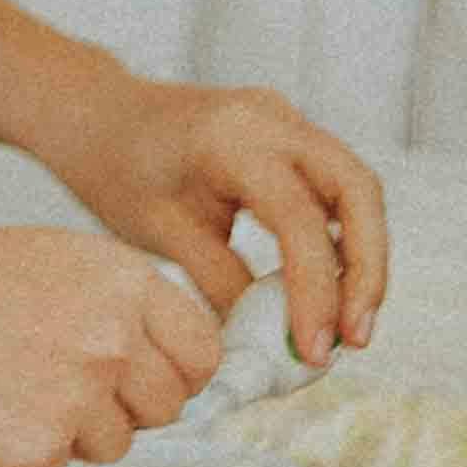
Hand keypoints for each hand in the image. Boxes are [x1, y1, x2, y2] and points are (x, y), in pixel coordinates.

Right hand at [0, 221, 243, 466]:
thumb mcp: (54, 259)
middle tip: (58, 379)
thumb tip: (176, 359)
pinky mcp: (35, 450)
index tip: (152, 377)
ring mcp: (74, 396)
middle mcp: (109, 336)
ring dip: (74, 431)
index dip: (179, 371)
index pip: (203, 351)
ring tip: (10, 385)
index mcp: (120, 279)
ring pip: (117, 445)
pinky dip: (24, 452)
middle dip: (124, 405)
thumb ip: (123, 304)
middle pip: (168, 406)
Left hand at [77, 68, 388, 367]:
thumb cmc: (117, 167)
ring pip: (357, 189)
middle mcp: (273, 119)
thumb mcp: (158, 233)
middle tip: (355, 337)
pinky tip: (330, 288)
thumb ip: (220, 283)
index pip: (298, 219)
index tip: (314, 350)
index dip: (316, 291)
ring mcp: (288, 122)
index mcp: (232, 138)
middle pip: (357, 190)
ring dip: (363, 258)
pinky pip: (337, 188)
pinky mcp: (291, 138)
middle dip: (367, 269)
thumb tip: (272, 340)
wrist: (99, 115)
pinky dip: (345, 239)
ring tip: (347, 326)